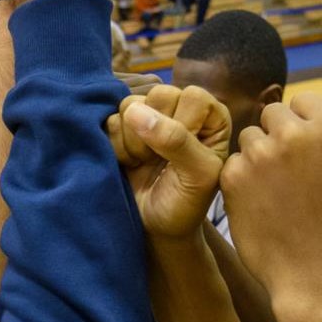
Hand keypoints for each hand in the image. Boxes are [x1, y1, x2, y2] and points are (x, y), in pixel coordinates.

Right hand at [105, 85, 229, 237]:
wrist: (154, 227)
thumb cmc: (185, 203)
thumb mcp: (197, 176)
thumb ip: (177, 142)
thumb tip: (137, 112)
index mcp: (211, 117)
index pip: (193, 96)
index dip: (184, 125)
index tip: (183, 156)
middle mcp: (180, 109)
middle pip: (159, 94)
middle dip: (154, 133)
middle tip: (160, 161)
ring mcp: (148, 115)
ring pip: (130, 104)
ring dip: (133, 141)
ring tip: (145, 163)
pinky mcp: (121, 126)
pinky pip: (110, 120)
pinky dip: (116, 146)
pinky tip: (130, 163)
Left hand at [222, 95, 321, 300]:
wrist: (315, 272)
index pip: (304, 100)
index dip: (304, 123)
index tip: (306, 150)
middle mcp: (296, 133)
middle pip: (274, 114)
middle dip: (279, 136)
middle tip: (290, 172)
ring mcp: (262, 154)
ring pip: (250, 137)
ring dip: (259, 157)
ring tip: (277, 191)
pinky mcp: (234, 175)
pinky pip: (234, 163)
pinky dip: (243, 180)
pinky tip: (262, 203)